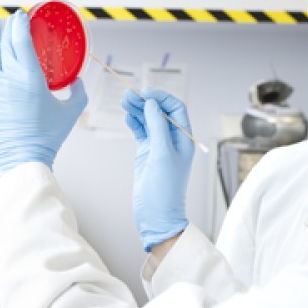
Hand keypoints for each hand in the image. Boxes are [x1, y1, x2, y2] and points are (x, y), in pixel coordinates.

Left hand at [0, 11, 87, 173]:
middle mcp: (8, 78)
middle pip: (4, 41)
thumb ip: (78, 92)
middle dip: (7, 26)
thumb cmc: (48, 136)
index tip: (22, 16)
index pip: (20, 38)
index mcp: (30, 77)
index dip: (20, 23)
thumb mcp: (71, 111)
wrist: (24, 156)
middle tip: (12, 20)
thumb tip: (77, 80)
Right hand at [121, 88, 193, 250]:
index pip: (175, 109)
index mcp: (184, 139)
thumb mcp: (162, 154)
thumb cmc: (165, 189)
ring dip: (137, 110)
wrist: (157, 215)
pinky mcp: (147, 154)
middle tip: (128, 93)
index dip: (161, 98)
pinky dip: (134, 123)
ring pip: (148, 121)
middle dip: (145, 101)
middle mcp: (173, 140)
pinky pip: (141, 133)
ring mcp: (159, 147)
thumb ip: (158, 127)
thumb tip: (152, 104)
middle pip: (159, 112)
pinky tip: (127, 115)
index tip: (145, 92)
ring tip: (124, 100)